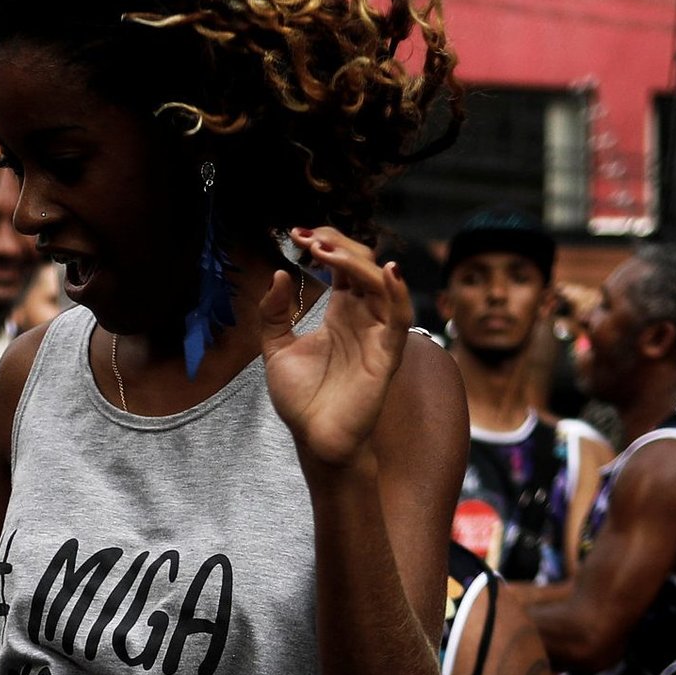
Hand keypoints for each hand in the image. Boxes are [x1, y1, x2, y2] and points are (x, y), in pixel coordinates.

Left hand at [260, 227, 410, 473]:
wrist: (315, 439)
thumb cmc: (302, 400)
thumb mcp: (276, 349)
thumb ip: (275, 314)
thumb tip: (279, 275)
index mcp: (341, 312)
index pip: (342, 264)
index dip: (323, 243)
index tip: (294, 235)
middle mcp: (362, 317)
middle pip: (362, 264)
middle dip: (336, 244)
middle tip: (306, 240)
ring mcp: (376, 333)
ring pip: (380, 282)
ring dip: (356, 262)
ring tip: (325, 251)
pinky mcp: (387, 354)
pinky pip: (400, 317)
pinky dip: (398, 292)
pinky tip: (387, 272)